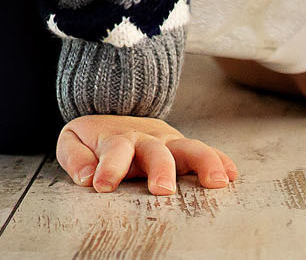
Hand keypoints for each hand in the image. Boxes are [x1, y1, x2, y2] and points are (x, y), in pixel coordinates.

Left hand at [56, 114, 237, 195]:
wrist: (113, 115)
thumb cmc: (93, 139)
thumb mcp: (73, 141)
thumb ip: (75, 157)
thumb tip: (86, 177)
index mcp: (116, 138)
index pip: (114, 150)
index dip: (108, 167)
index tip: (101, 186)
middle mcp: (146, 139)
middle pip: (156, 151)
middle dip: (160, 169)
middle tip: (162, 190)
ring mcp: (169, 143)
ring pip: (188, 148)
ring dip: (202, 163)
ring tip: (216, 182)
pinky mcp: (183, 149)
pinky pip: (206, 153)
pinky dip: (220, 161)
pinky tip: (232, 174)